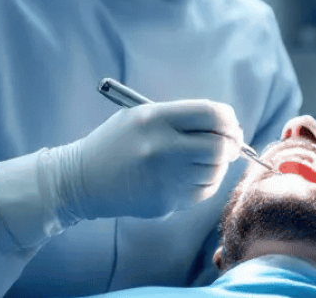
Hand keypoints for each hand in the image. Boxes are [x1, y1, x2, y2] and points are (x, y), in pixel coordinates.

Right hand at [55, 100, 242, 220]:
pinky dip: (206, 183)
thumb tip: (228, 128)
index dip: (228, 119)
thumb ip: (182, 118)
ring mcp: (165, 177)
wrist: (84, 181)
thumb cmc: (117, 143)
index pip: (211, 114)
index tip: (230, 123)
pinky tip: (191, 175)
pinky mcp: (166, 200)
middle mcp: (162, 147)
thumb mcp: (141, 116)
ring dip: (218, 164)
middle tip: (230, 144)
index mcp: (155, 119)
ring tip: (204, 159)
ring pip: (215, 171)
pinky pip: (204, 191)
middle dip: (231, 144)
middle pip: (219, 147)